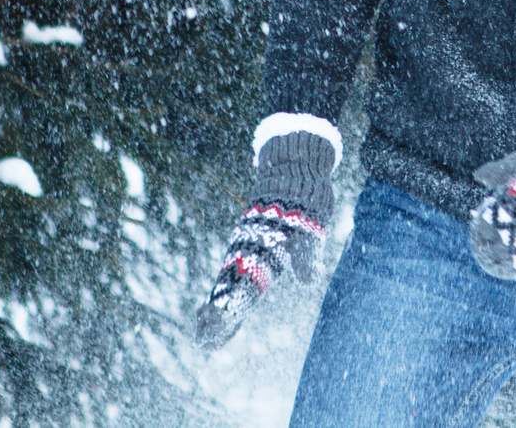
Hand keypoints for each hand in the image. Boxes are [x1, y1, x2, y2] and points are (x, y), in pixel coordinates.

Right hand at [194, 128, 335, 348]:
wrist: (293, 171)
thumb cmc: (304, 203)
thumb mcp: (310, 232)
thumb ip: (306, 257)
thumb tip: (307, 280)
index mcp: (260, 253)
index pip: (239, 291)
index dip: (226, 316)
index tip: (211, 336)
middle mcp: (247, 253)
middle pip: (228, 291)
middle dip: (217, 319)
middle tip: (204, 344)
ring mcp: (245, 248)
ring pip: (228, 284)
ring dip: (219, 310)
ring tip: (206, 336)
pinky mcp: (248, 245)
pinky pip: (233, 274)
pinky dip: (226, 294)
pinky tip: (221, 310)